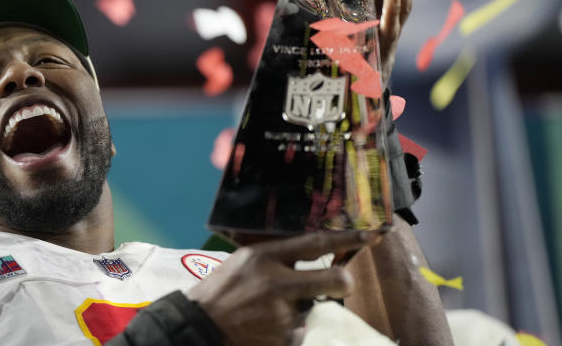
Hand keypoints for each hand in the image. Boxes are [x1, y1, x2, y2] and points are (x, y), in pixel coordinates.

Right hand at [186, 230, 383, 345]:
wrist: (199, 326)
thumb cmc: (222, 290)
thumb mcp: (245, 261)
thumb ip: (277, 257)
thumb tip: (314, 253)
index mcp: (265, 257)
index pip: (316, 244)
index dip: (348, 239)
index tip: (373, 236)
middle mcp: (277, 283)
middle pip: (335, 280)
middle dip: (343, 283)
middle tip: (339, 284)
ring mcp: (282, 315)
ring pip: (314, 309)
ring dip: (300, 311)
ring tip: (269, 313)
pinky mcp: (284, 340)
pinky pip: (302, 332)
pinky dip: (289, 331)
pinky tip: (267, 328)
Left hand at [277, 0, 412, 88]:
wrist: (341, 102)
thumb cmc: (330, 63)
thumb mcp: (314, 29)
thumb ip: (303, 6)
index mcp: (366, 6)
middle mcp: (379, 17)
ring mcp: (385, 33)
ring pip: (399, 1)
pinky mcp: (384, 53)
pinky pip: (391, 30)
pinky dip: (393, 12)